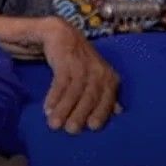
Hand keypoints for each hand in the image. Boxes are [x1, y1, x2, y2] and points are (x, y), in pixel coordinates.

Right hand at [41, 18, 119, 133]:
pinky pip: (60, 82)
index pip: (107, 99)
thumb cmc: (80, 61)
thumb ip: (106, 94)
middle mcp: (98, 71)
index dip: (101, 113)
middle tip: (70, 130)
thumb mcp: (97, 76)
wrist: (62, 34)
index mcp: (109, 77)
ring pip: (74, 91)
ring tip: (53, 123)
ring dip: (63, 109)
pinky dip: (53, 96)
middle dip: (80, 114)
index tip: (92, 128)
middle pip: (90, 96)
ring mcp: (82, 65)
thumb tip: (119, 112)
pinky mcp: (65, 60)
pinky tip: (47, 108)